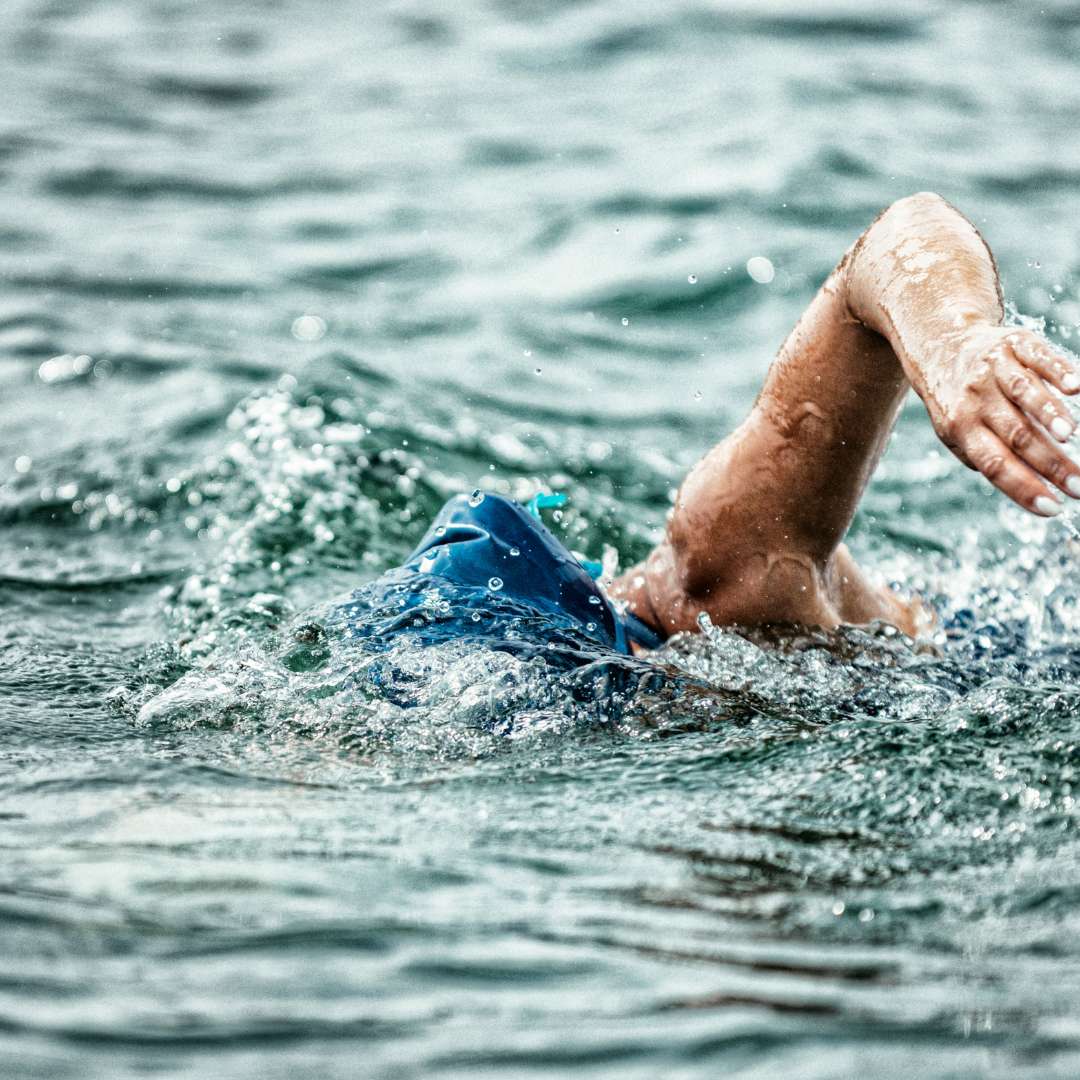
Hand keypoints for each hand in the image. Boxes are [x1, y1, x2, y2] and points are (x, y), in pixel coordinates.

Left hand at [916, 323, 1079, 515]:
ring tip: (1070, 435)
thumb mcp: (959, 435)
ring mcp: (994, 369)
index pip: (994, 464)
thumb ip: (988, 459)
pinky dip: (1059, 370)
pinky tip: (1077, 386)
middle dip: (1050, 463)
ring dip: (1050, 414)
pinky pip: (1038, 357)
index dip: (1022, 487)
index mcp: (962, 427)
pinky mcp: (1014, 344)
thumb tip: (1030, 490)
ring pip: (1024, 393)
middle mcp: (977, 399)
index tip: (1053, 508)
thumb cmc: (961, 404)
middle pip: (1016, 434)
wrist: (942, 346)